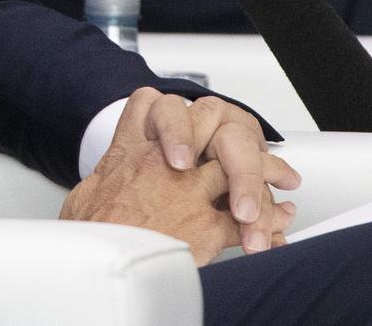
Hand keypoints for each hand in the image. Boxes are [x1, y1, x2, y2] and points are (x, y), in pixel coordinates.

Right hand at [59, 87, 299, 264]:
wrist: (97, 266)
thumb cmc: (93, 237)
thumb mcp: (87, 193)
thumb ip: (107, 177)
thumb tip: (102, 183)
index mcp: (131, 152)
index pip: (151, 105)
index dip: (174, 109)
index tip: (195, 122)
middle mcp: (164, 163)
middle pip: (209, 119)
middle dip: (236, 134)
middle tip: (259, 152)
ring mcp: (188, 190)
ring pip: (240, 162)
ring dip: (265, 174)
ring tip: (284, 181)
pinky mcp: (205, 225)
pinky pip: (247, 217)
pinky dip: (268, 223)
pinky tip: (275, 229)